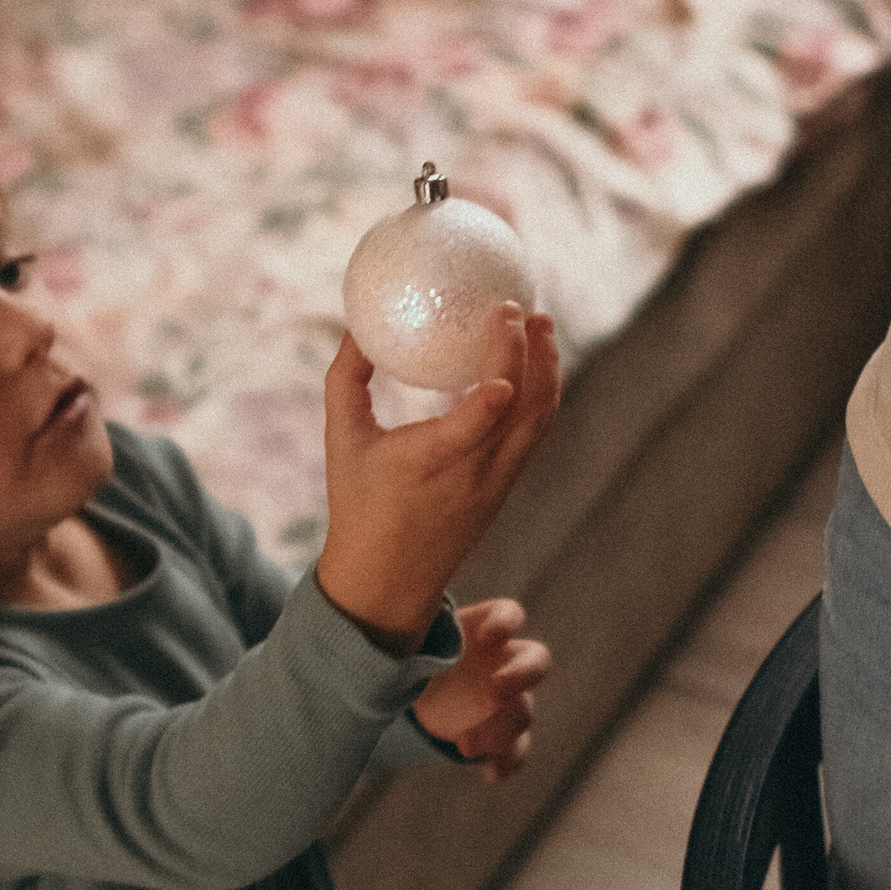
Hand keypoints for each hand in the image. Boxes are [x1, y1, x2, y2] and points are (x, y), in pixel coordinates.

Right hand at [314, 309, 561, 651]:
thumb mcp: (342, 440)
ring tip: (542, 327)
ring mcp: (497, 483)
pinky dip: (543, 395)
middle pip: (522, 412)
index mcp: (429, 463)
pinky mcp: (507, 488)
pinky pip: (535, 435)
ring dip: (548, 371)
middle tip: (526, 310)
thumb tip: (357, 326)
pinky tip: (535, 364)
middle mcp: (473, 475)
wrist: (388, 579)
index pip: (476, 426)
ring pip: (539, 422)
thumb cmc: (358, 504)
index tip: (506, 333)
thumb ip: (346, 379)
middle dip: (533, 356)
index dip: (496, 387)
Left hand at [414, 596, 548, 778]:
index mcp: (482, 629)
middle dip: (521, 675)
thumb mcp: (409, 638)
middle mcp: (502, 662)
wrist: (407, 692)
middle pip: (536, 661)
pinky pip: (516, 749)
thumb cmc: (410, 654)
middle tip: (495, 690)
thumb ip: (415, 632)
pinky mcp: (499, 734)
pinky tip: (492, 771)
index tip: (485, 637)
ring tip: (465, 744)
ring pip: (523, 713)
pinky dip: (508, 761)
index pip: (508, 614)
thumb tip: (397, 621)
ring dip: (501, 729)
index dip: (505, 622)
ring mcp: (506, 700)